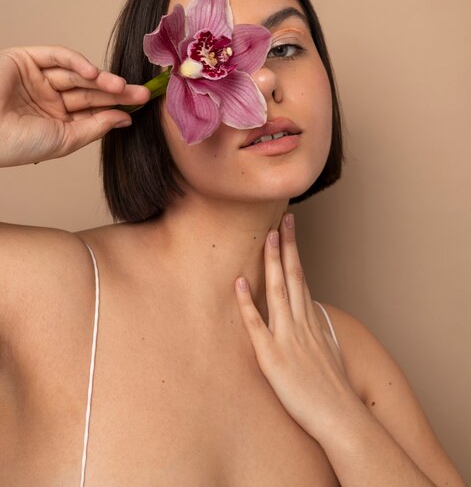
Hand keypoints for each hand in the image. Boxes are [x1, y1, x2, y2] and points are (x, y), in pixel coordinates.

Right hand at [0, 46, 149, 165]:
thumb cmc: (18, 143)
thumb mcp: (66, 139)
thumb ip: (96, 126)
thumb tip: (125, 118)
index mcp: (56, 120)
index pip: (93, 109)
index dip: (116, 106)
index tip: (140, 106)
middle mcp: (48, 98)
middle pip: (90, 91)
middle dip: (115, 92)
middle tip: (141, 93)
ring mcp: (37, 78)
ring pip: (77, 75)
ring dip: (100, 79)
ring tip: (122, 86)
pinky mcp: (26, 59)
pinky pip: (57, 56)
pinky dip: (77, 62)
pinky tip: (94, 73)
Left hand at [234, 213, 359, 440]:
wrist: (340, 416)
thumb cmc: (333, 387)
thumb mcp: (329, 349)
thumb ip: (318, 328)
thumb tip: (313, 312)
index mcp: (311, 320)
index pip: (302, 276)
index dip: (294, 251)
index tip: (289, 228)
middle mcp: (300, 323)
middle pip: (294, 276)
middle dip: (286, 245)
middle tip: (283, 218)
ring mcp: (287, 338)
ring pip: (279, 292)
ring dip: (272, 263)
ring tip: (267, 237)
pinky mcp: (272, 357)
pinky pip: (257, 326)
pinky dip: (247, 304)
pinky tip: (239, 284)